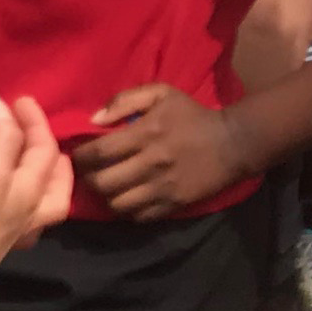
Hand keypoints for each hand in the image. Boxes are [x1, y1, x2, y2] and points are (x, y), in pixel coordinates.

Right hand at [0, 94, 73, 295]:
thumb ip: (2, 139)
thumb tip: (2, 106)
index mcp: (37, 191)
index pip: (46, 148)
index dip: (34, 121)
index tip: (18, 99)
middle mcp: (36, 210)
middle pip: (56, 177)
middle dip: (50, 150)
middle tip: (35, 129)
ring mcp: (19, 226)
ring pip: (43, 193)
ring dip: (39, 171)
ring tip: (29, 155)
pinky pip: (21, 205)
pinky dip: (20, 189)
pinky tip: (8, 190)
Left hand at [75, 84, 251, 218]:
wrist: (233, 143)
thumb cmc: (192, 115)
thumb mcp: (161, 94)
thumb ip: (125, 100)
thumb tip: (94, 119)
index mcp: (146, 134)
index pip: (99, 153)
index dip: (81, 157)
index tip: (78, 156)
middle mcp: (151, 163)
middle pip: (103, 183)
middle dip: (89, 180)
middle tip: (89, 174)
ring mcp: (163, 187)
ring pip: (117, 204)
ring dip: (106, 197)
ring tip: (107, 188)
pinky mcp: (174, 204)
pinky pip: (138, 216)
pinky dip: (126, 210)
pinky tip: (126, 198)